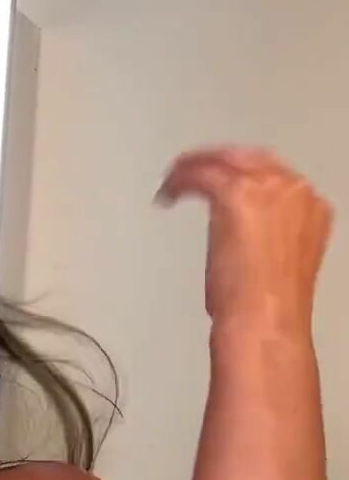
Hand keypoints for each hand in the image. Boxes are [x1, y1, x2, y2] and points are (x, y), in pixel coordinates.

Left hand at [154, 145, 332, 338]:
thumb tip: (238, 238)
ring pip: (225, 159)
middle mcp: (294, 191)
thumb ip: (266, 240)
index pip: (275, 176)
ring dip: (196, 166)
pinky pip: (202, 173)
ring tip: (174, 179)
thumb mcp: (277, 266)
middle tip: (192, 170)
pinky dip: (181, 178)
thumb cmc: (268, 310)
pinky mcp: (236, 194)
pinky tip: (168, 191)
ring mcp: (268, 188)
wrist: (265, 321)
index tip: (222, 181)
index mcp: (311, 208)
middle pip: (251, 158)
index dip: (244, 176)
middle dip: (219, 162)